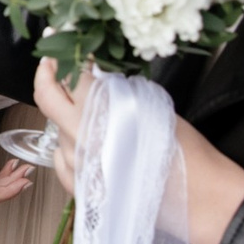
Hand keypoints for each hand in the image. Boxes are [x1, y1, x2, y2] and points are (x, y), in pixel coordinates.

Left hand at [30, 58, 243, 243]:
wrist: (198, 195)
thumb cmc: (183, 151)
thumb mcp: (151, 105)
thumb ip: (117, 91)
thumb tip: (97, 78)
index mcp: (101, 111)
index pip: (73, 74)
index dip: (71, 57)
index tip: (71, 48)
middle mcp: (81, 137)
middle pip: (46, 96)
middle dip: (46, 73)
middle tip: (52, 62)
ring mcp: (77, 165)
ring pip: (57, 129)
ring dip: (68, 117)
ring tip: (92, 114)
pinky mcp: (80, 188)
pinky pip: (62, 160)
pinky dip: (70, 148)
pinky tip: (86, 144)